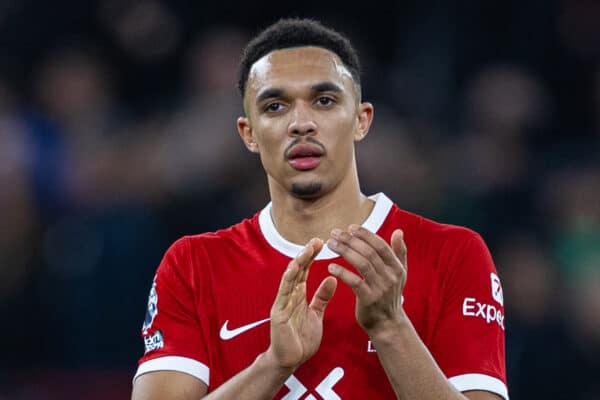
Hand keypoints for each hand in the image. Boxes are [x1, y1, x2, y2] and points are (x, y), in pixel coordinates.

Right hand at [267, 238, 337, 369]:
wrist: (290, 360)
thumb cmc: (301, 339)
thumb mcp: (316, 314)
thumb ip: (322, 297)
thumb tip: (332, 279)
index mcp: (298, 295)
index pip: (305, 271)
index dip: (312, 256)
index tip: (321, 242)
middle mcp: (289, 295)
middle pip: (298, 270)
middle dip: (306, 254)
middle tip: (317, 240)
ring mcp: (282, 303)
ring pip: (290, 278)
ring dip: (298, 263)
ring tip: (307, 249)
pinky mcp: (278, 313)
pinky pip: (283, 294)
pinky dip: (287, 280)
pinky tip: (293, 269)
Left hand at [326, 226, 406, 334]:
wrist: (388, 324)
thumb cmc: (390, 295)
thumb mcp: (400, 274)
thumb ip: (399, 252)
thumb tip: (399, 231)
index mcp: (397, 267)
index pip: (380, 245)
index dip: (365, 234)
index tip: (350, 227)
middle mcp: (390, 276)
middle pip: (369, 252)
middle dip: (350, 240)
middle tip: (335, 233)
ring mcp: (380, 288)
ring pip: (361, 264)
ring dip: (344, 251)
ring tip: (330, 244)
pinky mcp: (369, 299)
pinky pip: (355, 282)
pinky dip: (342, 272)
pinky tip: (330, 266)